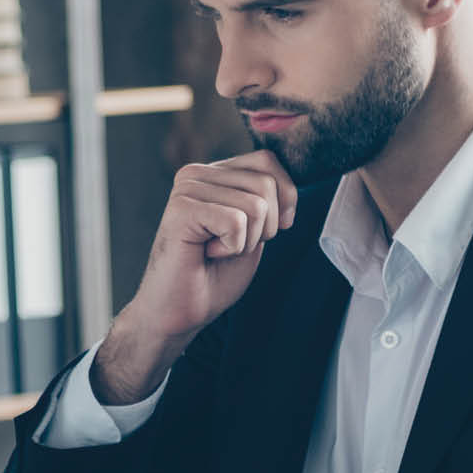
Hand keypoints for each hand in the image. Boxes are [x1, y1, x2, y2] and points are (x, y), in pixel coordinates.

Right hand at [92, 150, 296, 402]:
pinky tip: (207, 253)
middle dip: (264, 227)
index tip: (266, 232)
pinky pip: (237, 221)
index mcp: (212, 173)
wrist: (181, 311)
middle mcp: (196, 173)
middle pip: (266, 184)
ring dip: (246, 241)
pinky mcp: (181, 210)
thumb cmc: (215, 275)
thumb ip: (267, 199)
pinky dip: (232, 247)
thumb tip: (291, 183)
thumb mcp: (254, 230)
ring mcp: (187, 189)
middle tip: (232, 246)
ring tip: (217, 250)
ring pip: (255, 205)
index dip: (284, 199)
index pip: (267, 161)